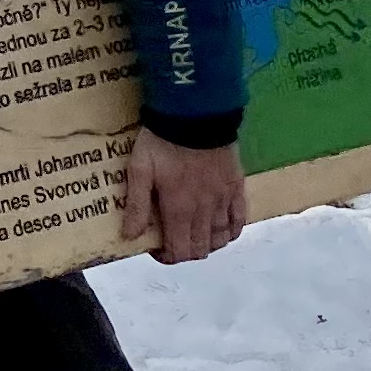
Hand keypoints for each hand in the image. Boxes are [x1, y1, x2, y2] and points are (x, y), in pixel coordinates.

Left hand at [120, 128, 246, 265]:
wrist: (195, 114)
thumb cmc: (162, 141)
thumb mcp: (139, 169)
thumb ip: (136, 205)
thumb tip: (130, 236)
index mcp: (179, 210)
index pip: (178, 251)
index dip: (166, 257)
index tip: (156, 247)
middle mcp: (204, 211)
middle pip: (200, 249)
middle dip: (184, 251)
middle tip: (172, 239)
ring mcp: (223, 200)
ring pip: (220, 239)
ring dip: (207, 243)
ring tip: (194, 233)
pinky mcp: (236, 187)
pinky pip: (240, 220)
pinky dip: (231, 231)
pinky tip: (222, 229)